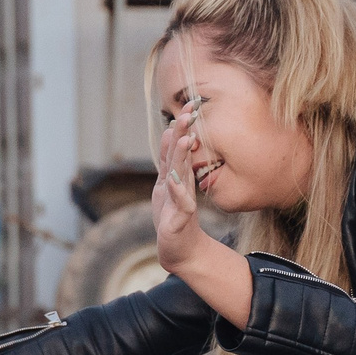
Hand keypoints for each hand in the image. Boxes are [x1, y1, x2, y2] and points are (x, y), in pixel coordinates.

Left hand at [152, 108, 208, 274]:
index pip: (179, 147)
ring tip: (187, 139)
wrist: (182, 249)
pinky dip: (178, 192)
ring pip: (183, 175)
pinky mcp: (181, 218)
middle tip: (188, 112)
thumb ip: (168, 160)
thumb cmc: (173, 216)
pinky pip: (182, 203)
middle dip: (184, 133)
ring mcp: (182, 200)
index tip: (187, 105)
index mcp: (177, 175)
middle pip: (182, 155)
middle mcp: (182, 184)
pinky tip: (174, 180)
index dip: (181, 127)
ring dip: (184, 157)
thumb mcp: (167, 184)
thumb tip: (169, 132)